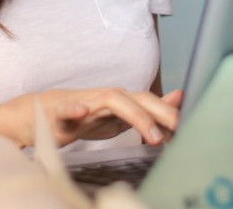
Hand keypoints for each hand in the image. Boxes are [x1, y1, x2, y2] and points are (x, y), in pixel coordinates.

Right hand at [0, 87, 182, 147]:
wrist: (43, 114)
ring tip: (152, 135)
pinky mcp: (62, 112)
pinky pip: (69, 109)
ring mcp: (86, 102)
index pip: (151, 103)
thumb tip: (180, 98)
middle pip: (138, 98)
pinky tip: (82, 113)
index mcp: (122, 101)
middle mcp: (108, 97)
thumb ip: (149, 110)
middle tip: (179, 130)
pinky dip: (75, 109)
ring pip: (112, 101)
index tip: (190, 128)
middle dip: (160, 113)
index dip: (170, 114)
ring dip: (134, 115)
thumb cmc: (86, 116)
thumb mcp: (121, 116)